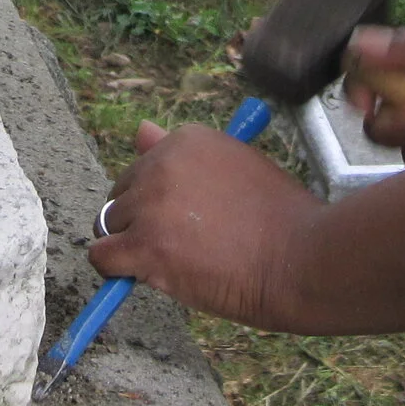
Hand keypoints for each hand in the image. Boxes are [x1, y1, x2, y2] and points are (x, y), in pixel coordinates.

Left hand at [88, 121, 322, 329]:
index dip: (161, 201)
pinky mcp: (146, 246)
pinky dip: (117, 272)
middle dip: (140, 223)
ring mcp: (151, 205)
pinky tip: (148, 276)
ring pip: (108, 227)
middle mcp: (162, 164)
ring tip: (177, 262)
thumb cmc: (279, 218)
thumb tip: (139, 129)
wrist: (301, 258)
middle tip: (185, 245)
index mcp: (186, 140)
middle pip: (121, 196)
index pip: (144, 169)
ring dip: (132, 248)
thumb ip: (180, 153)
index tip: (190, 220)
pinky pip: (102, 258)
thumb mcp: (234, 166)